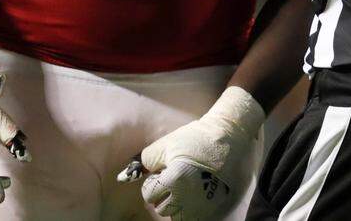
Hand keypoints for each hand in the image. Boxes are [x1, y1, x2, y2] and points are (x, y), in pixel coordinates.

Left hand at [117, 87, 262, 219]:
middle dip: (162, 195)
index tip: (160, 174)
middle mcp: (187, 197)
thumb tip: (124, 176)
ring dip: (174, 205)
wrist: (226, 139)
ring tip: (181, 188)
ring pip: (176, 216)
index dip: (152, 183)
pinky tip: (191, 195)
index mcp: (174, 180)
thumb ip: (143, 161)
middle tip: (170, 180)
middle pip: (161, 209)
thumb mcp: (165, 145)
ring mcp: (201, 204)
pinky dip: (188, 210)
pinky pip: (192, 218)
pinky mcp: (211, 207)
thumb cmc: (194, 139)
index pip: (149, 195)